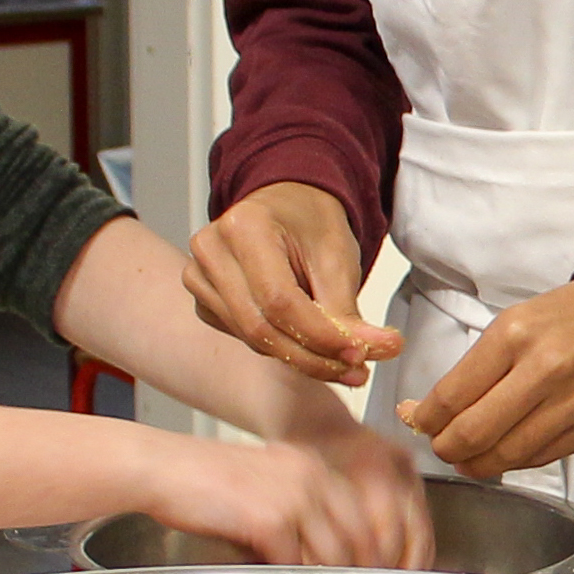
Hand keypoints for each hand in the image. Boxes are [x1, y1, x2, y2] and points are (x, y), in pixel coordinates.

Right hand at [152, 426, 430, 569]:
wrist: (161, 468)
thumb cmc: (203, 483)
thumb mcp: (263, 487)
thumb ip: (297, 514)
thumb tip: (322, 557)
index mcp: (312, 467)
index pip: (361, 512)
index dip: (373, 548)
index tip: (373, 573)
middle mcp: (311, 477)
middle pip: (358, 535)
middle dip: (364, 571)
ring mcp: (294, 496)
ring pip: (334, 552)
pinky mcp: (270, 519)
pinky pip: (296, 561)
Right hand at [186, 183, 396, 386]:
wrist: (288, 206)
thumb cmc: (308, 222)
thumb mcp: (338, 257)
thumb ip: (347, 311)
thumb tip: (373, 351)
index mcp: (244, 226)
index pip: (280, 301)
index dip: (321, 336)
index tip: (359, 354)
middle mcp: (212, 250)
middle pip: (261, 328)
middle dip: (314, 357)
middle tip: (356, 367)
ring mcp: (201, 277)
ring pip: (253, 340)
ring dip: (302, 357)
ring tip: (342, 356)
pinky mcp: (204, 301)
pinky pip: (245, 339)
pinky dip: (282, 347)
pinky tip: (307, 339)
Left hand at [403, 276, 573, 478]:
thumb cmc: (571, 320)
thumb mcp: (516, 323)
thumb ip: (474, 369)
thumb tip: (426, 411)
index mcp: (515, 335)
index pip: (452, 396)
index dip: (427, 420)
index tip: (420, 423)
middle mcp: (544, 369)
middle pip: (474, 433)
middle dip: (448, 448)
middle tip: (443, 447)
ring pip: (508, 454)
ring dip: (478, 463)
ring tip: (471, 457)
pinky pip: (542, 458)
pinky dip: (516, 461)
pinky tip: (507, 451)